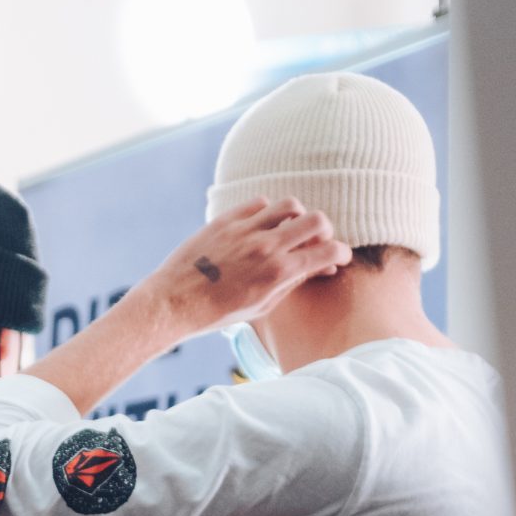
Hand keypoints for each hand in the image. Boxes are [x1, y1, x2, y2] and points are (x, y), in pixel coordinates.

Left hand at [149, 197, 350, 333]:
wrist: (174, 303)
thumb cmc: (218, 312)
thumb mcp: (263, 306)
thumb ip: (293, 282)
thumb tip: (319, 267)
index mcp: (279, 272)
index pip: (329, 251)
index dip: (341, 253)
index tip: (337, 257)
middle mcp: (266, 247)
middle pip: (317, 220)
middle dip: (324, 231)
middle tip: (316, 241)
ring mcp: (245, 230)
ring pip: (290, 205)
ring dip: (297, 216)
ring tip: (288, 230)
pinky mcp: (225, 221)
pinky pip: (258, 203)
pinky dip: (266, 211)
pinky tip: (261, 226)